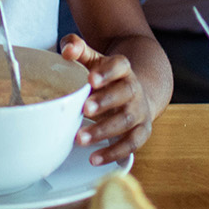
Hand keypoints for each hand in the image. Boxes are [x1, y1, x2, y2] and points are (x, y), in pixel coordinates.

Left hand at [60, 34, 151, 164]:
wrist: (137, 93)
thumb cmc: (106, 78)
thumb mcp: (93, 60)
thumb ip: (78, 49)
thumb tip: (66, 49)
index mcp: (123, 69)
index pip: (120, 66)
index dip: (107, 72)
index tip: (91, 79)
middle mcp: (134, 89)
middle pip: (125, 93)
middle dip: (105, 102)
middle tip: (84, 109)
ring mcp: (139, 111)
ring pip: (126, 121)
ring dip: (103, 130)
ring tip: (80, 138)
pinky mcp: (141, 132)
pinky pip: (131, 144)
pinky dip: (113, 152)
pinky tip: (94, 158)